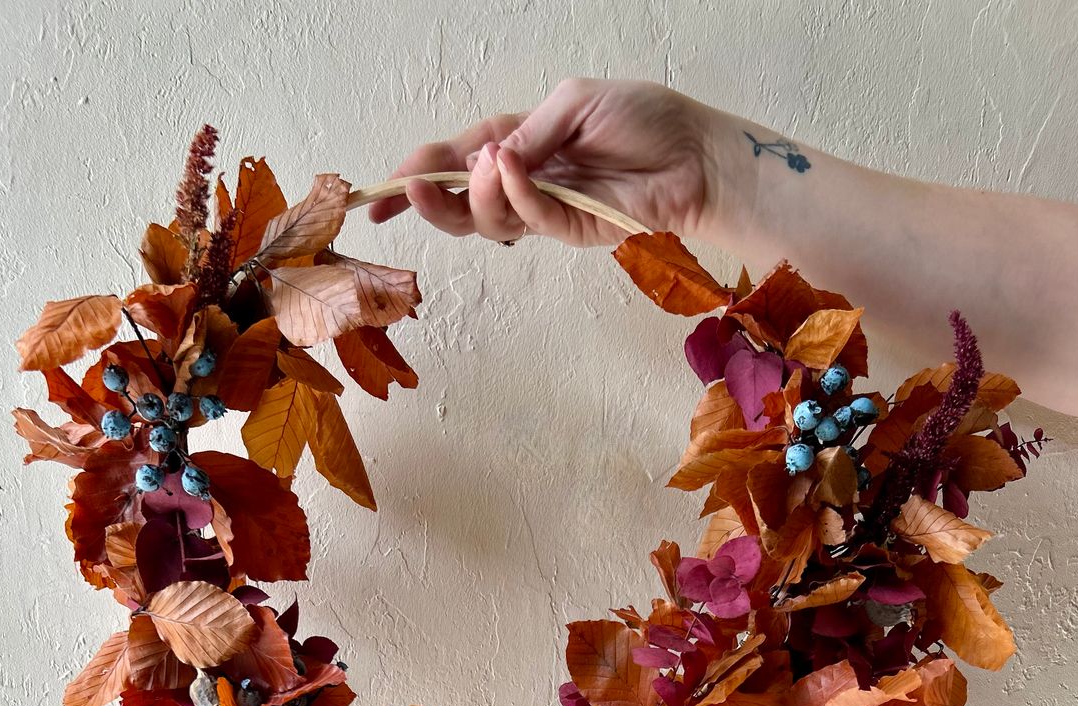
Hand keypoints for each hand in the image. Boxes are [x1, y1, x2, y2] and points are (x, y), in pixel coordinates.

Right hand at [367, 78, 722, 248]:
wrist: (694, 154)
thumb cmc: (643, 120)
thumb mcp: (574, 102)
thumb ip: (528, 130)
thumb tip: (488, 158)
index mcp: (520, 144)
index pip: (459, 162)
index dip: (421, 177)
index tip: (383, 190)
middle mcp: (527, 182)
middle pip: (463, 205)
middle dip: (430, 202)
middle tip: (410, 193)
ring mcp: (548, 212)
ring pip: (490, 221)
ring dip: (476, 194)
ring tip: (486, 167)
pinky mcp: (573, 231)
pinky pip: (532, 221)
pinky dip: (516, 195)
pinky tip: (511, 168)